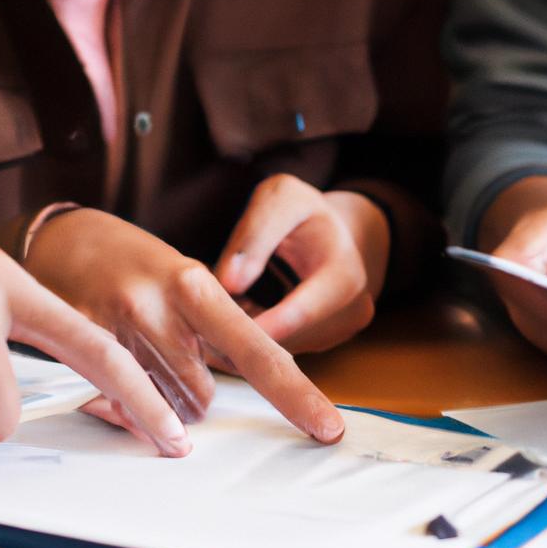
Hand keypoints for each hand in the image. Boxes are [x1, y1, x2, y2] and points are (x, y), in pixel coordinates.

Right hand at [24, 207, 343, 442]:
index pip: (257, 350)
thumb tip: (219, 402)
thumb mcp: (185, 282)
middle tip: (171, 360)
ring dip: (158, 402)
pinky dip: (120, 407)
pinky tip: (112, 383)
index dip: (295, 394)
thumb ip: (211, 336)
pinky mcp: (77, 344)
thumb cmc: (136, 266)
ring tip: (141, 359)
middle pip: (202, 395)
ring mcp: (113, 325)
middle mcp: (157, 304)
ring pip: (161, 406)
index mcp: (195, 285)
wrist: (65, 237)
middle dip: (194, 393)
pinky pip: (113, 404)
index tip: (327, 428)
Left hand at [215, 176, 389, 352]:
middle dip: (241, 328)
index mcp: (346, 277)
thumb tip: (229, 282)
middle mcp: (350, 314)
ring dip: (243, 333)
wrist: (331, 232)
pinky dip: (251, 334)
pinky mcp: (319, 342)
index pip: (300, 313)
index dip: (258, 324)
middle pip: (286, 337)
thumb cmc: (303, 211)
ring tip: (212, 305)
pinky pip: (278, 348)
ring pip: (278, 348)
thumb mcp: (281, 199)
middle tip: (197, 314)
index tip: (216, 326)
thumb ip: (254, 236)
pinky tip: (231, 311)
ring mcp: (336, 334)